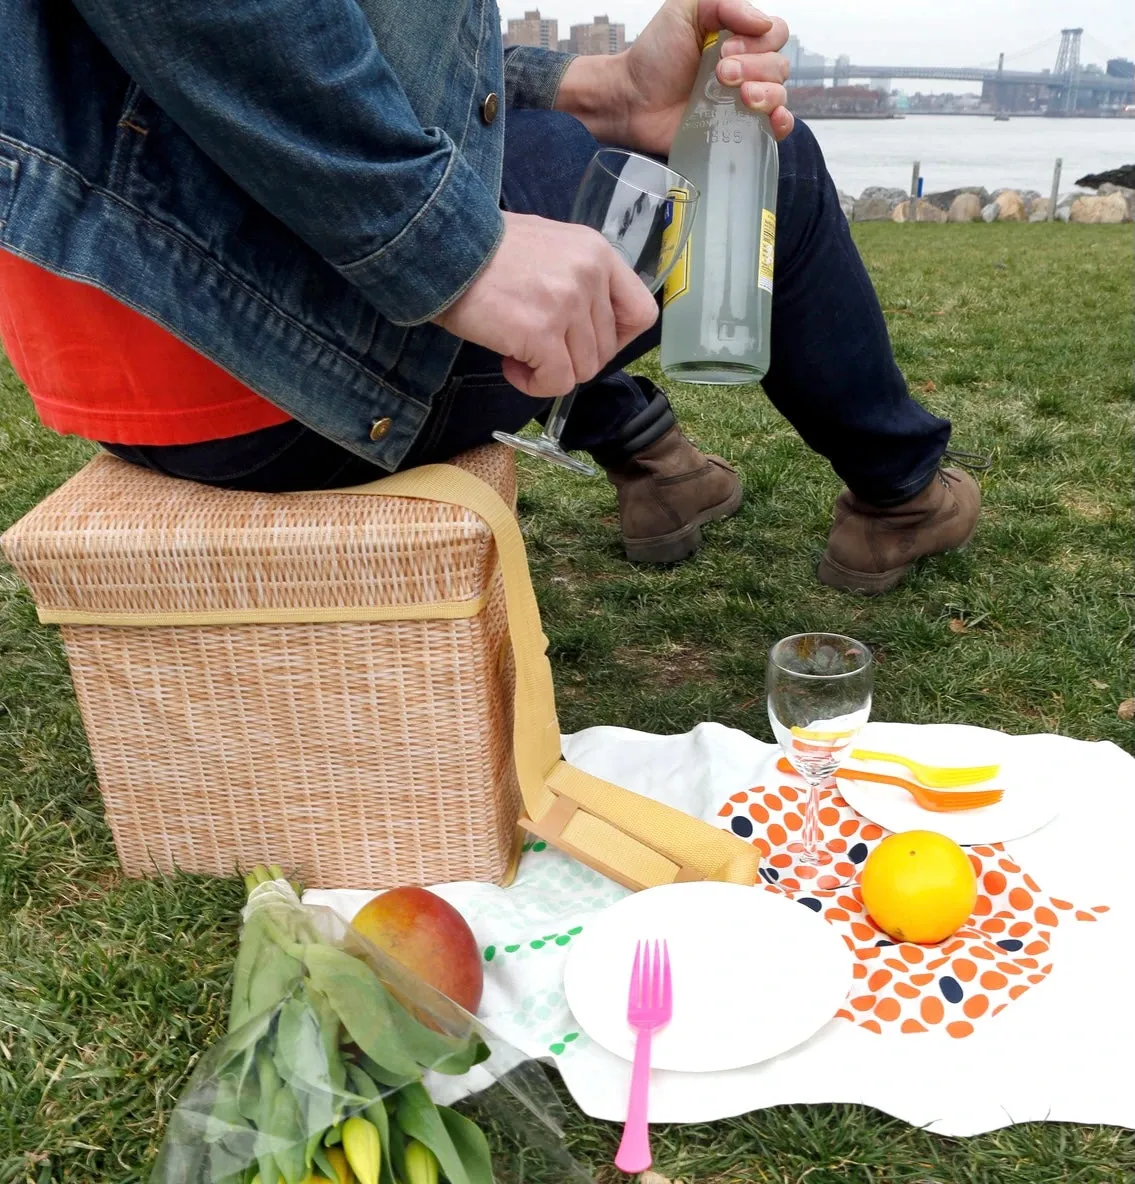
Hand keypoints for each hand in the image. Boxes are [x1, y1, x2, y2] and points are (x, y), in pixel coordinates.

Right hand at [434, 212, 657, 397]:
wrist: (440, 248)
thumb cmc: (485, 250)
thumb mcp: (549, 246)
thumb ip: (577, 278)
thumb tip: (585, 325)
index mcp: (597, 252)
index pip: (641, 313)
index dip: (617, 339)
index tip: (586, 342)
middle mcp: (590, 276)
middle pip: (605, 350)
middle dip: (571, 358)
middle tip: (537, 346)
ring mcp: (568, 305)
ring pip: (583, 370)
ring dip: (550, 371)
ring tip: (518, 352)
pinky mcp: (542, 333)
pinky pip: (556, 383)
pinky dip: (533, 385)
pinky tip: (510, 365)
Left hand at [564, 0, 793, 156]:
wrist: (631, 100)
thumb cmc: (655, 55)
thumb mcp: (685, 11)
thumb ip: (723, 4)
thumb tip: (763, 22)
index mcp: (739, 39)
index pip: (775, 34)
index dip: (759, 41)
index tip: (725, 50)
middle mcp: (746, 70)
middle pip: (779, 65)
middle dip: (755, 68)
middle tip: (721, 73)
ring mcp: (742, 103)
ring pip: (779, 94)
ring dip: (766, 92)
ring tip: (739, 95)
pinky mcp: (736, 133)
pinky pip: (775, 130)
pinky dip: (782, 123)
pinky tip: (773, 119)